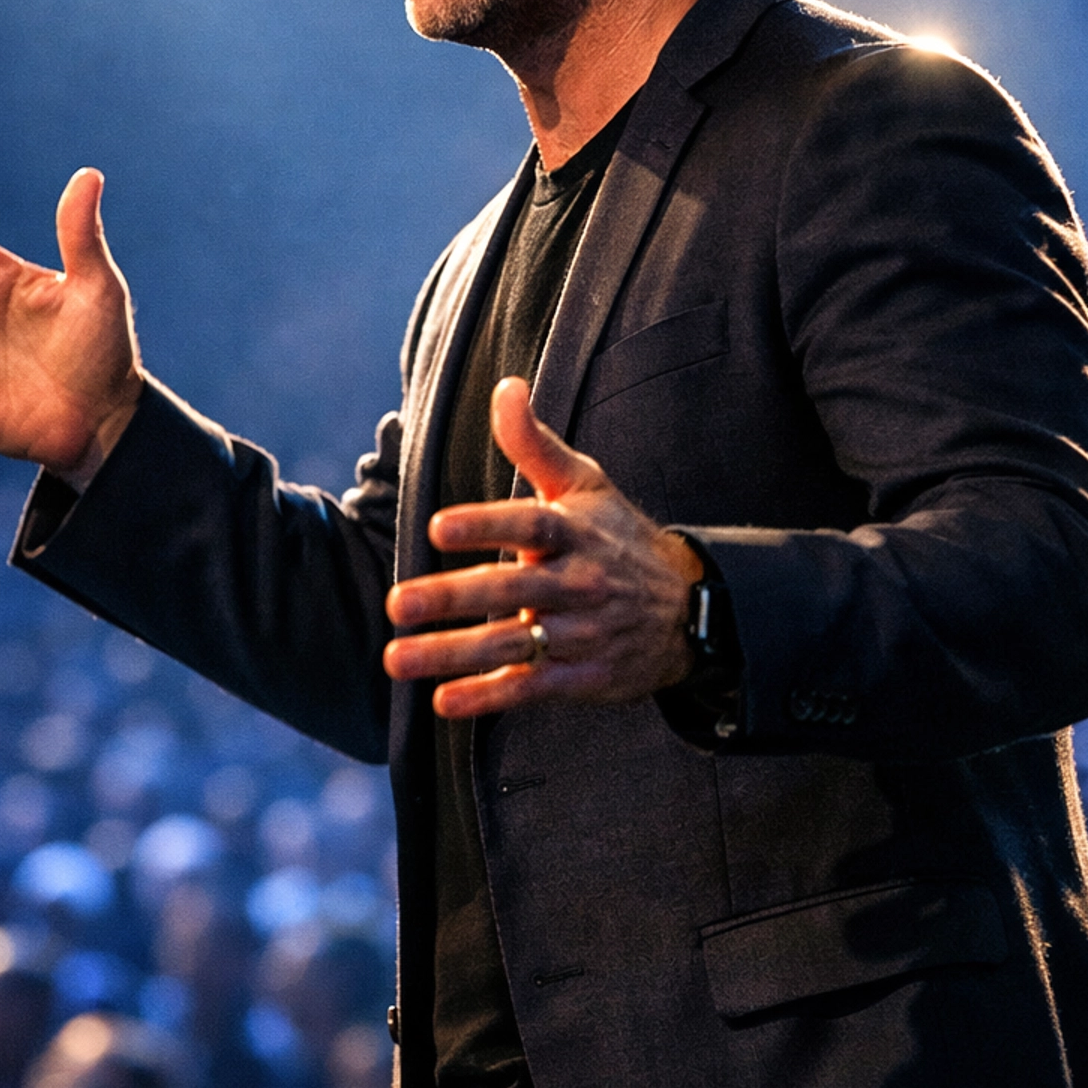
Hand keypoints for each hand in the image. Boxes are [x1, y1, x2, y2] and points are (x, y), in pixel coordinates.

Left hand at [383, 376, 701, 716]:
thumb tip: (505, 386)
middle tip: (398, 604)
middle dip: (453, 597)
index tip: (438, 527)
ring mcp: (582, 633)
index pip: (529, 523)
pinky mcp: (584, 677)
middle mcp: (579, 581)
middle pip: (511, 587)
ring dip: (452, 654)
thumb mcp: (585, 485)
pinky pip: (531, 688)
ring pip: (512, 643)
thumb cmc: (619, 539)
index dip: (485, 524)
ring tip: (396, 659)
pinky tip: (444, 701)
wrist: (691, 610)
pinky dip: (488, 697)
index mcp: (575, 530)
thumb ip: (534, 442)